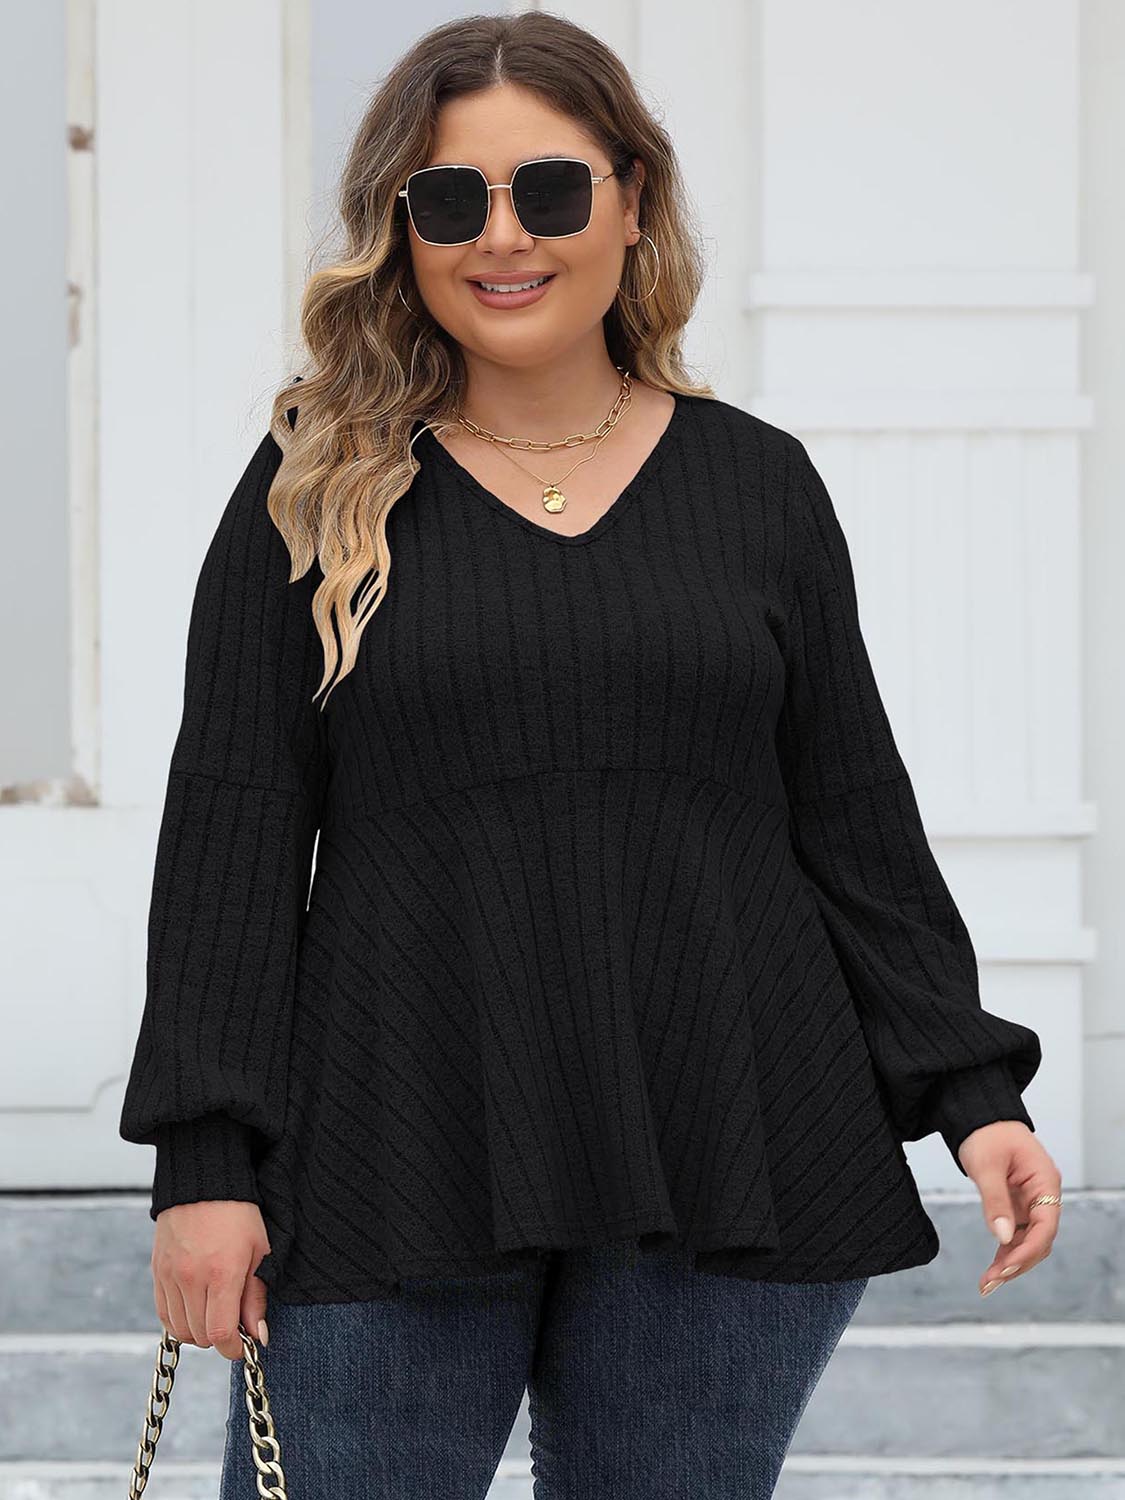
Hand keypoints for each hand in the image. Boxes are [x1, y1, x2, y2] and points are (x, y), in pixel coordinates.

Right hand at [152, 1200, 271, 1359]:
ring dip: (199, 1331)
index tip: (244, 1346)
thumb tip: (257, 1336)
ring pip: (180, 1329)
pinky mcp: (157, 1272)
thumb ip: (255, 1297)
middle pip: (199, 1335)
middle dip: (219, 1337)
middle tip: (234, 1322)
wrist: (204, 1182)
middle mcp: (191, 1278)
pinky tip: (195, 1307)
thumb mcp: (259, 1251)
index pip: (220, 1332)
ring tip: (215, 1311)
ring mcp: (170, 1276)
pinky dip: (179, 1319)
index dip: (233, 1348)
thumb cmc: (239, 1214)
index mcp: (221, 1272)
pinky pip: (164, 1314)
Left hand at [956, 1121, 1061, 1295]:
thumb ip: (995, 1200)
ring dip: (1010, 1262)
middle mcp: (1043, 1195)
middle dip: (1017, 1263)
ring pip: (1028, 1241)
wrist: (979, 1117)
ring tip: (987, 1283)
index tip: (1007, 1267)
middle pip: (1039, 1239)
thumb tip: (1003, 1237)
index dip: (1028, 1249)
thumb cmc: (986, 1133)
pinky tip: (992, 1271)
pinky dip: (1005, 1252)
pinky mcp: (1017, 1206)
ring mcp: (1030, 1202)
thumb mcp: (986, 1165)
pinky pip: (1015, 1235)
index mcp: (1045, 1181)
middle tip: (991, 1281)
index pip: (1045, 1224)